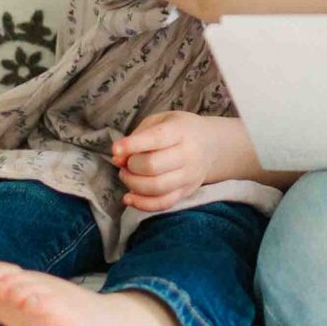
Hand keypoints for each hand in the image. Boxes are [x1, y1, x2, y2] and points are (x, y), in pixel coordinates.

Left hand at [112, 111, 244, 212]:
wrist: (210, 145)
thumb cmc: (179, 130)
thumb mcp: (160, 121)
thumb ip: (138, 136)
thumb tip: (118, 158)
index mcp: (181, 131)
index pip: (156, 138)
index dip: (133, 145)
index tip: (115, 149)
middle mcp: (189, 154)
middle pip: (153, 166)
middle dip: (131, 165)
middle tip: (126, 162)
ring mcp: (189, 176)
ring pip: (156, 188)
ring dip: (133, 184)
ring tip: (127, 175)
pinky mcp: (186, 192)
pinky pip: (162, 204)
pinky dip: (142, 204)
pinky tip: (129, 197)